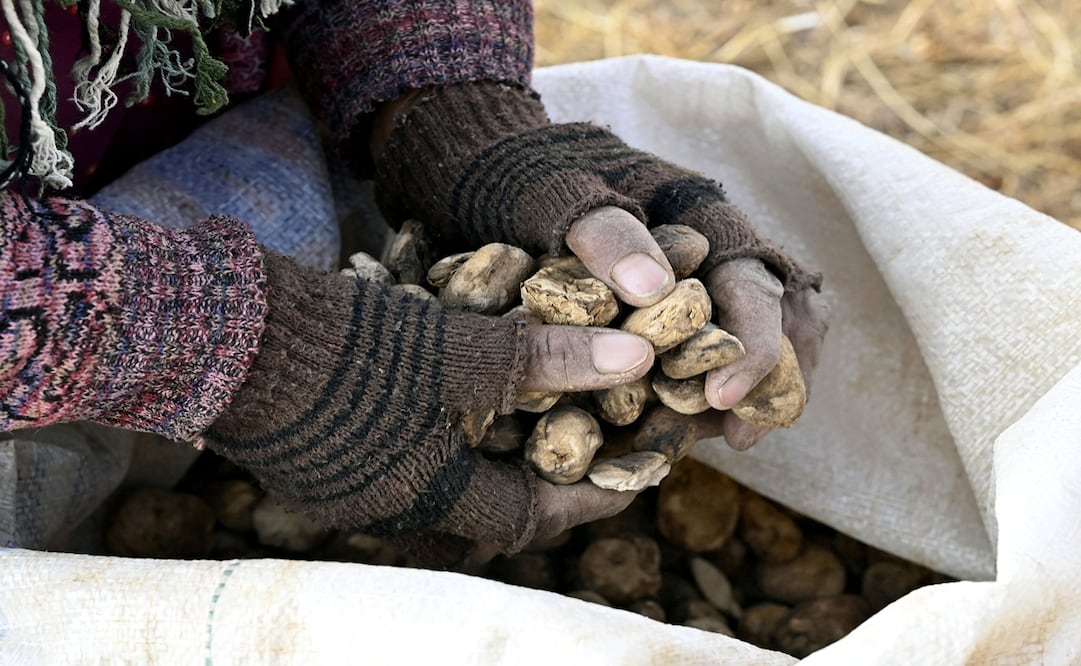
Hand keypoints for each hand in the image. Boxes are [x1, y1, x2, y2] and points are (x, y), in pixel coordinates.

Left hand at [372, 83, 826, 451]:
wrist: (485, 169)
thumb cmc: (522, 178)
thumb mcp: (554, 194)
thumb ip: (602, 232)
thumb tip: (655, 289)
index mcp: (699, 214)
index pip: (755, 282)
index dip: (753, 345)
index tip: (719, 399)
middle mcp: (711, 247)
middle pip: (782, 314)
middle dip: (773, 379)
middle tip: (740, 436)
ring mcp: (693, 279)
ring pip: (753, 337)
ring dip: (752, 390)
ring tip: (724, 437)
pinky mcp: (663, 311)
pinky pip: (705, 354)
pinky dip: (705, 389)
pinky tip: (685, 424)